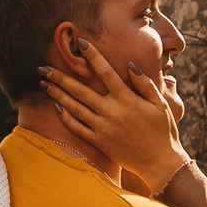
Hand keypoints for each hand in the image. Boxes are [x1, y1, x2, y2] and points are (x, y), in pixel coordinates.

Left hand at [39, 40, 190, 194]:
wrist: (160, 163)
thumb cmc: (163, 131)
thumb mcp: (161, 104)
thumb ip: (145, 84)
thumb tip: (130, 64)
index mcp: (128, 99)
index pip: (106, 73)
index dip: (93, 56)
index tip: (80, 43)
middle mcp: (113, 112)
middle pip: (81, 90)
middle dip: (61, 76)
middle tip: (43, 67)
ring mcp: (104, 128)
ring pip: (75, 108)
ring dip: (57, 94)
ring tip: (43, 83)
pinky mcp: (100, 142)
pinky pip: (78, 128)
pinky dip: (65, 117)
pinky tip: (55, 106)